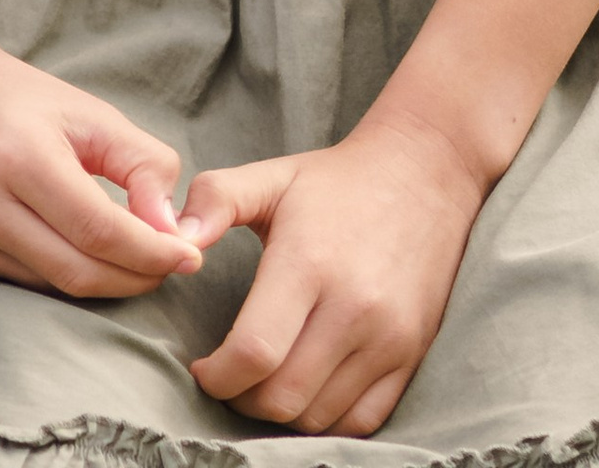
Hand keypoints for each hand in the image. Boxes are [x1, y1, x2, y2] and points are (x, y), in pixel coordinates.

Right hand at [0, 26, 209, 299]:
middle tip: (172, 263)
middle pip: (80, 272)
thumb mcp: (87, 111)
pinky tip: (87, 255)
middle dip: (138, 276)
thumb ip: (141, 164)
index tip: (191, 255)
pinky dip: (67, 276)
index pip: (99, 230)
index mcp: (19, 155)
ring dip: (106, 282)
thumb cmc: (16, 97)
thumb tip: (174, 231)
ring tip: (137, 258)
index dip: (152, 252)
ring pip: (55, 286)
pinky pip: (27, 283)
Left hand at [187, 113, 482, 437]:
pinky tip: (305, 391)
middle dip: (240, 399)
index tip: (202, 367)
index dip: (217, 375)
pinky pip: (361, 422)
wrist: (424, 176)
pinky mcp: (411, 357)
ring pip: (318, 416)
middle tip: (227, 377)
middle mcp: (353, 308)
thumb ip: (214, 201)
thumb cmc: (335, 182)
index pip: (254, 352)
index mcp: (308, 263)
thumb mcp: (271, 176)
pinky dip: (325, 420)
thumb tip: (174, 240)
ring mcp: (387, 339)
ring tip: (262, 382)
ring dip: (279, 413)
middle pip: (283, 396)